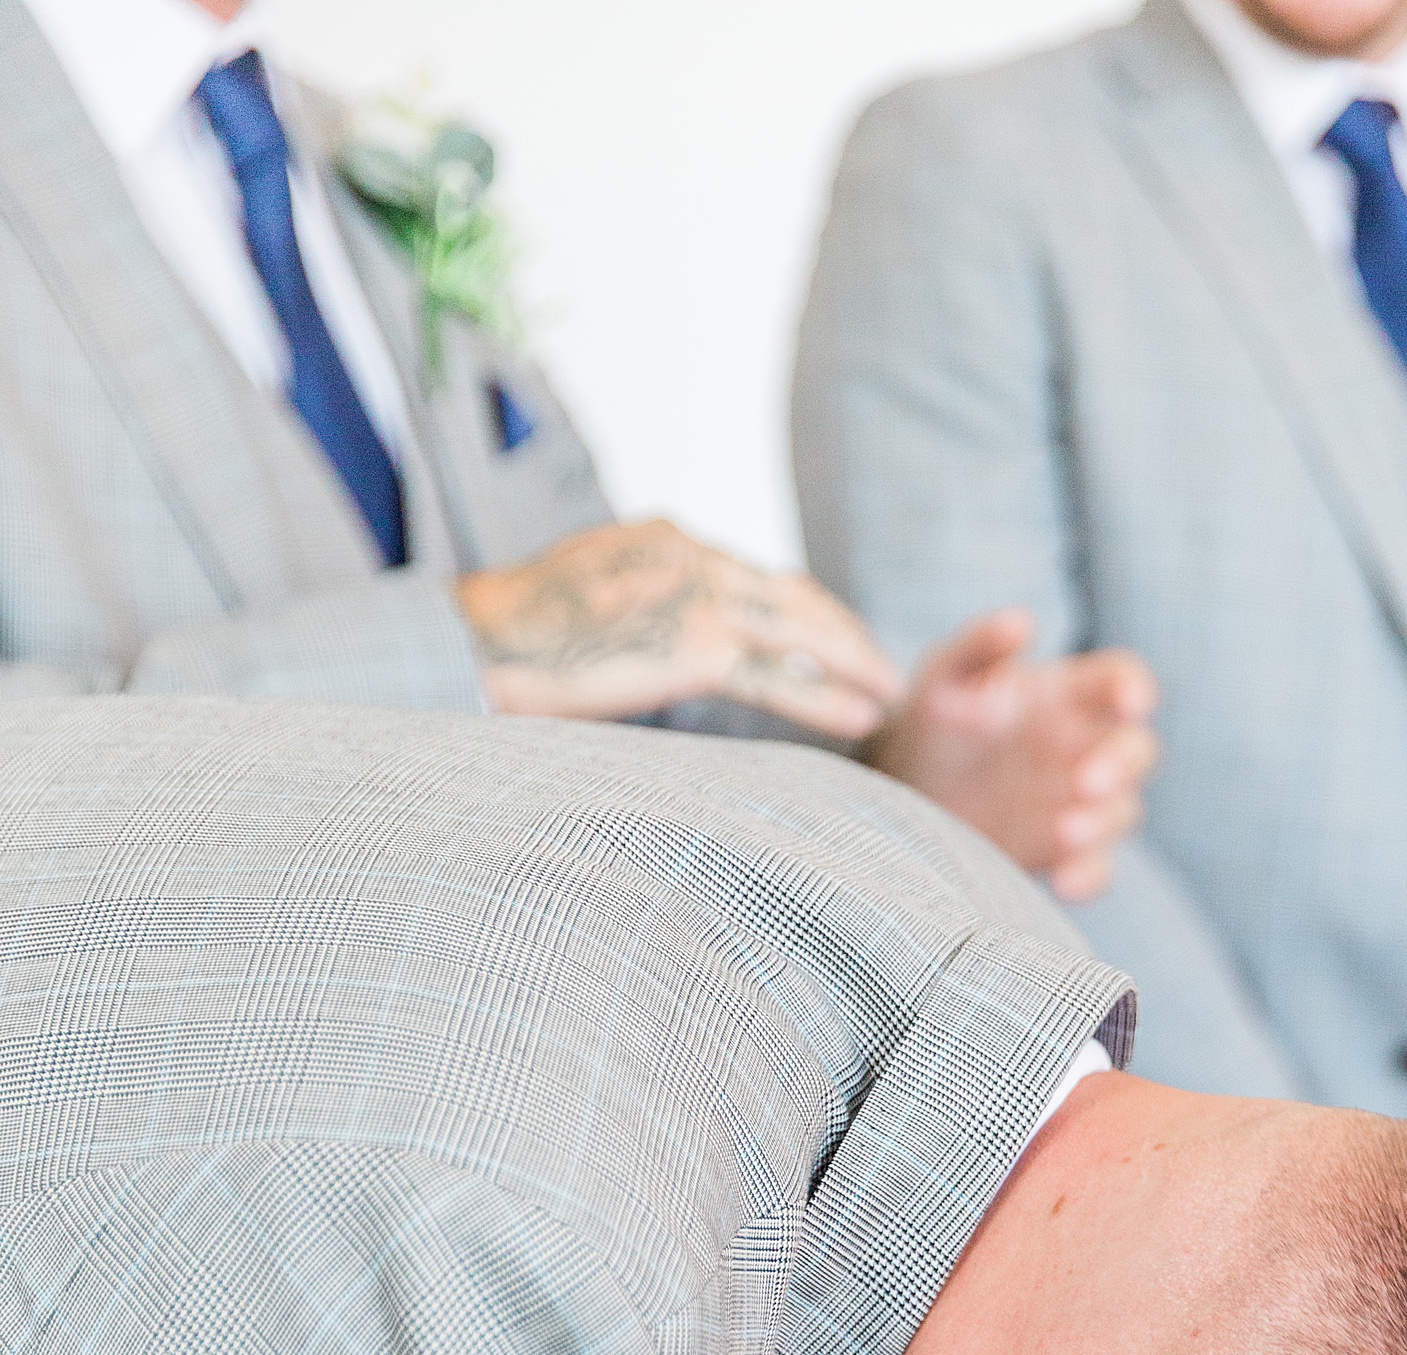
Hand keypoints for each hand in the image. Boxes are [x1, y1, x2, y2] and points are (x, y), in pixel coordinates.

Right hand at [457, 520, 905, 734]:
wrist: (473, 638)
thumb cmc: (509, 638)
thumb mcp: (584, 605)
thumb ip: (635, 616)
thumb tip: (654, 653)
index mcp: (663, 539)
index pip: (752, 574)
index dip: (801, 610)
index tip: (832, 637)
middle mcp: (689, 555)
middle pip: (792, 596)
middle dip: (843, 634)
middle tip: (880, 668)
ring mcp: (694, 597)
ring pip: (800, 631)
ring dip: (853, 664)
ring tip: (888, 694)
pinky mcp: (692, 646)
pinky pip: (780, 675)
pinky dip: (828, 699)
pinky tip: (863, 719)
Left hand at [869, 612, 1159, 901]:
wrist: (906, 789)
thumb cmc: (936, 718)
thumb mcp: (947, 674)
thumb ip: (981, 647)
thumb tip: (1021, 624)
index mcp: (1070, 695)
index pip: (1120, 681)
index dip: (1132, 689)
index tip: (1130, 702)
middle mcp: (1086, 748)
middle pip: (1135, 751)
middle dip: (1120, 765)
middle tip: (1087, 781)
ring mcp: (1078, 804)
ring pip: (1121, 812)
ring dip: (1101, 822)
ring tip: (1067, 831)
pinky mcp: (1062, 853)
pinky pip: (1095, 868)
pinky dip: (1087, 877)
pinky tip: (1064, 883)